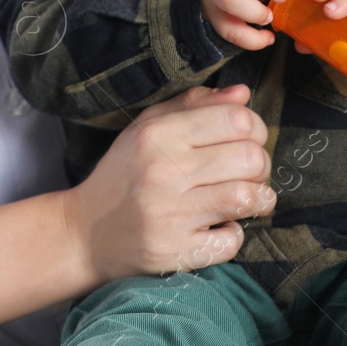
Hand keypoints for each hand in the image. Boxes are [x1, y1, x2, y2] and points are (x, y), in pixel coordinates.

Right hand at [62, 84, 276, 281]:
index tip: (248, 140)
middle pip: (251, 158)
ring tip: (248, 198)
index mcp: (159, 134)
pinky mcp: (175, 251)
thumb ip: (195, 105)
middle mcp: (164, 172)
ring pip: (248, 197)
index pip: (237, 120)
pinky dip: (236, 234)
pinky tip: (222, 226)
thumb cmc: (124, 174)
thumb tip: (243, 94)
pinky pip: (232, 240)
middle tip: (249, 173)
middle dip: (261, 165)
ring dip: (259, 198)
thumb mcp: (148, 127)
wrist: (86, 233)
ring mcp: (170, 214)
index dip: (256, 128)